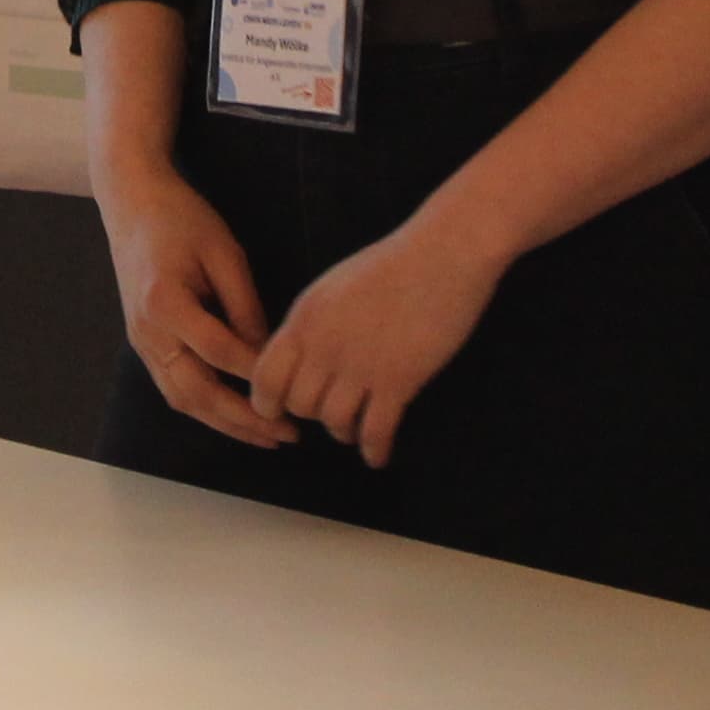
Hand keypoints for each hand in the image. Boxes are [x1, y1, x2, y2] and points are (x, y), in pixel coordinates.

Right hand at [97, 159, 284, 447]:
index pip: (219, 351)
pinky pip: (173, 388)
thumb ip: (245, 305)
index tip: (294, 390)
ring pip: (182, 400)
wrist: (132, 203)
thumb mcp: (224, 253)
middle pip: (197, 392)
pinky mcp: (143, 345)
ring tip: (267, 436)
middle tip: (287, 433)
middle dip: (244, 419)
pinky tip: (235, 416)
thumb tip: (268, 354)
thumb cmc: (181, 219)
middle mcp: (147, 332)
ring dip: (225, 424)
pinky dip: (205, 409)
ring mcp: (141, 343)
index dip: (257, 373)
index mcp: (164, 303)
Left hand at [248, 214, 503, 469]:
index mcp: (304, 319)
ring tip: (354, 431)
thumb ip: (313, 324)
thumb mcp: (334, 288)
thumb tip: (301, 358)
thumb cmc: (392, 264)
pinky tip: (378, 456)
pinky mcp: (399, 381)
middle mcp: (324, 346)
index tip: (279, 410)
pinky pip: (375, 431)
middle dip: (312, 414)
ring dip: (343, 432)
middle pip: (301, 405)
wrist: (444, 253)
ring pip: (335, 422)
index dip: (267, 401)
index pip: (265, 377)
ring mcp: (360, 366)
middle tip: (329, 413)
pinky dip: (374, 450)